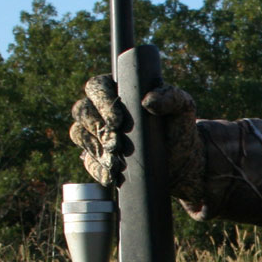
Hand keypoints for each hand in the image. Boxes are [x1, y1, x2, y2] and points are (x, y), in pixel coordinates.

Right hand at [68, 75, 204, 203]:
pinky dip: (99, 169)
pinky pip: (87, 161)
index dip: (102, 102)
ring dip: (96, 149)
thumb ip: (170, 97)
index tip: (118, 121)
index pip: (96, 86)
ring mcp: (96, 133)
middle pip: (81, 111)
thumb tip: (148, 100)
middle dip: (98, 129)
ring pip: (79, 134)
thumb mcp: (183, 108)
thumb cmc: (179, 127)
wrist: (180, 160)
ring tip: (118, 161)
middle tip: (117, 144)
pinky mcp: (97, 156)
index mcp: (119, 90)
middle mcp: (101, 109)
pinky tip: (114, 174)